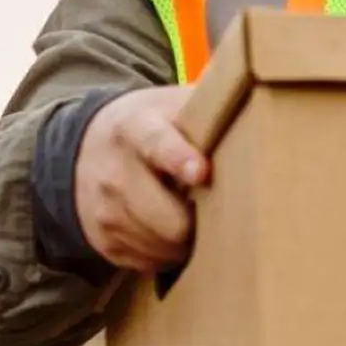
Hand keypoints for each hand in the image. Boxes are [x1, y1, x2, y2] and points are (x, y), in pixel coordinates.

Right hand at [75, 87, 210, 273]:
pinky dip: (169, 253)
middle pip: (164, 216)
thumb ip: (209, 99)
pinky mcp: (103, 240)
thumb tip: (259, 84)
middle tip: (225, 211)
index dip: (178, 158)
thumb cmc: (152, 125)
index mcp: (135, 128)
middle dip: (200, 221)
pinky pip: (149, 261)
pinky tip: (174, 232)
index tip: (202, 172)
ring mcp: (104, 209)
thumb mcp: (172, 103)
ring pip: (160, 244)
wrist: (86, 147)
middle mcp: (112, 171)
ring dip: (188, 241)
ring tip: (199, 219)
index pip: (155, 144)